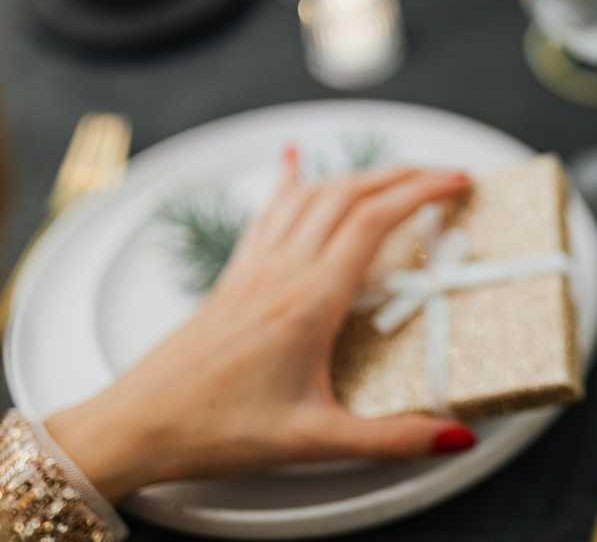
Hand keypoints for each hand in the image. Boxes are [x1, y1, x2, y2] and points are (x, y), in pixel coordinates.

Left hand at [45, 149, 475, 501]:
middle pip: (349, 195)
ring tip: (397, 174)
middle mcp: (283, 271)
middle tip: (445, 174)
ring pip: (312, 195)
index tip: (457, 181)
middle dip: (404, 175)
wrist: (137, 425)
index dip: (421, 192)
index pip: (374, 221)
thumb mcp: (316, 440)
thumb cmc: (218, 430)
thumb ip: (393, 439)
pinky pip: (269, 212)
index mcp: (309, 302)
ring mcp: (255, 267)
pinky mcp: (235, 274)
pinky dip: (292, 180)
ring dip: (360, 175)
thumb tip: (458, 434)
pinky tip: (294, 158)